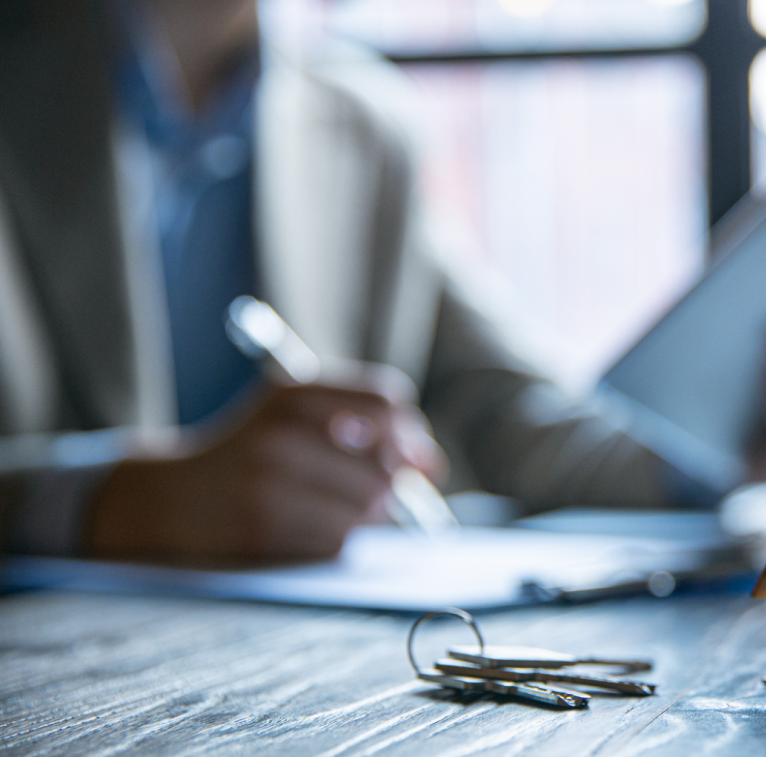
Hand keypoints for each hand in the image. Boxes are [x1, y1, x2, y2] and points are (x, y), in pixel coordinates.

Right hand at [87, 365, 446, 561]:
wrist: (169, 498)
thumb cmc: (250, 452)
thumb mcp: (291, 412)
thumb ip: (362, 421)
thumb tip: (429, 465)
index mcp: (292, 393)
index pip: (386, 401)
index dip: (410, 432)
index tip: (414, 457)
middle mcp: (279, 433)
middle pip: (386, 463)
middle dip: (390, 483)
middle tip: (372, 490)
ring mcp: (268, 482)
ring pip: (368, 506)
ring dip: (366, 515)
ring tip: (331, 506)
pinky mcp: (263, 528)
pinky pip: (339, 539)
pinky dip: (337, 538)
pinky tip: (306, 525)